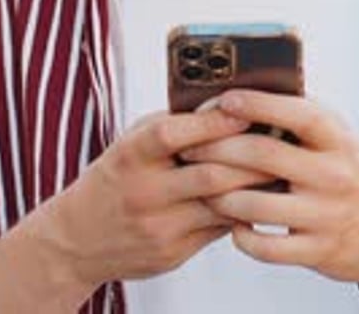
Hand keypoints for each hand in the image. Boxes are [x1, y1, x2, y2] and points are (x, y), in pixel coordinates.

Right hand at [0, 106, 270, 311]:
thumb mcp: (131, 141)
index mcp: (131, 154)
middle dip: (251, 158)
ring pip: (221, 205)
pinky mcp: (173, 253)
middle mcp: (144, 191)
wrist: (77, 238)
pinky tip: (261, 196)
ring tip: (281, 167)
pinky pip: (219, 229)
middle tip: (282, 141)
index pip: (175, 134)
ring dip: (255, 186)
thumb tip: (225, 105)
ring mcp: (159, 226)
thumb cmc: (116, 176)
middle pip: (209, 175)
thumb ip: (171, 123)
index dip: (214, 122)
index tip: (247, 108)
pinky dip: (242, 210)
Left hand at [183, 90, 358, 291]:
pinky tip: (233, 223)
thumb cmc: (350, 174)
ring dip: (220, 195)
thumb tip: (246, 93)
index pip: (295, 112)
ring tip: (203, 186)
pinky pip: (264, 246)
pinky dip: (241, 235)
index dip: (256, 104)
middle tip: (190, 147)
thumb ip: (301, 116)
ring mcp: (324, 215)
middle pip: (262, 155)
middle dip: (217, 149)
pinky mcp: (316, 251)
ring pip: (255, 203)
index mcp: (337, 138)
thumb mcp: (338, 137)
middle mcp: (332, 174)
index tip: (223, 100)